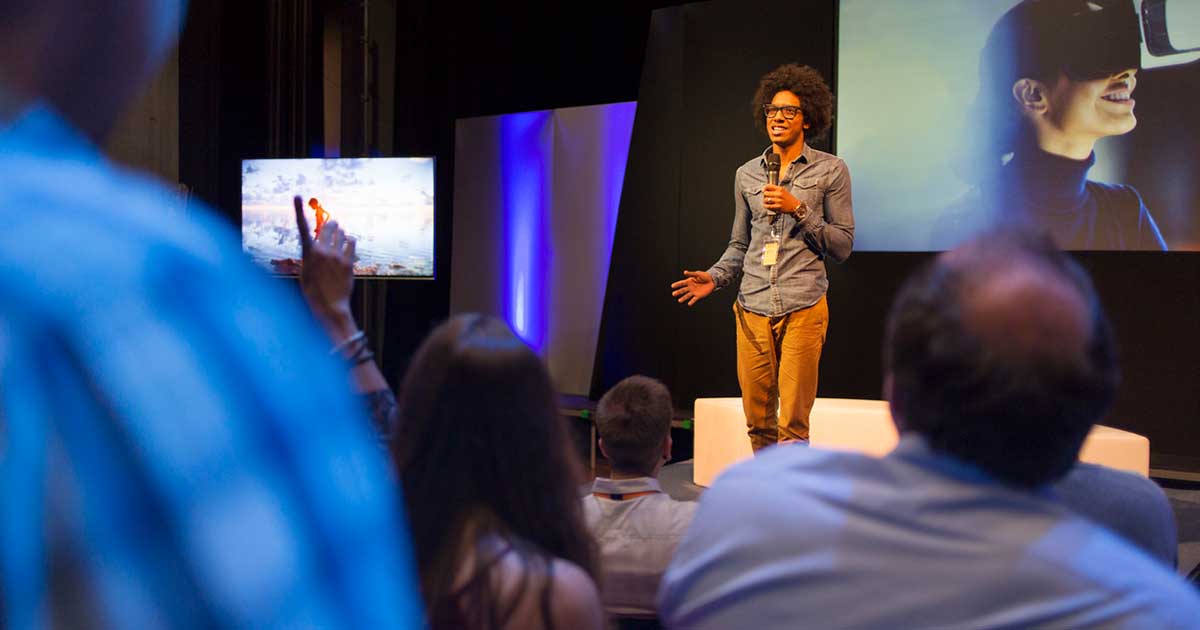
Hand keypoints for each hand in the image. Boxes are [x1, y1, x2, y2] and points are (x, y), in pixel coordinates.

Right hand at [294, 195, 356, 335]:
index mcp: (308, 253)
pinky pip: (351, 242)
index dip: (298, 210)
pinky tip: (347, 246)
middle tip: (332, 226)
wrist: (329, 306)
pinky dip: (349, 241)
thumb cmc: (314, 291)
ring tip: (338, 242)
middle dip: (330, 225)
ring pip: (341, 233)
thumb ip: (311, 254)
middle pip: (328, 226)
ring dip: (340, 234)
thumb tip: (318, 242)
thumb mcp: (305, 271)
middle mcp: (322, 251)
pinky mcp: (348, 262)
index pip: (302, 227)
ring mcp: (337, 256)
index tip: (297, 196)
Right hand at [670, 270, 714, 305]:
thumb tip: (684, 272)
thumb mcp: (698, 274)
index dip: (677, 284)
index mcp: (689, 281)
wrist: (712, 281)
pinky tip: (689, 304)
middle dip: (678, 292)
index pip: (682, 283)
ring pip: (687, 296)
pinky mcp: (698, 296)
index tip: (672, 286)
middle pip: (683, 290)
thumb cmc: (704, 276)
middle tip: (673, 294)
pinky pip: (694, 299)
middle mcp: (690, 287)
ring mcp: (694, 292)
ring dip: (683, 298)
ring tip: (679, 301)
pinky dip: (691, 302)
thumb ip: (691, 274)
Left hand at [763, 184, 804, 214]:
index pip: (768, 186)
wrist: (795, 205)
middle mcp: (779, 194)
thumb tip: (765, 189)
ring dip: (765, 201)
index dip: (764, 188)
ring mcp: (778, 200)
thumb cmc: (788, 198)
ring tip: (766, 201)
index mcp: (780, 189)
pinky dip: (765, 206)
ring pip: (765, 200)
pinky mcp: (778, 207)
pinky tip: (767, 205)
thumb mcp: (783, 190)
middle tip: (766, 196)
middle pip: (765, 193)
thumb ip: (775, 189)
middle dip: (764, 195)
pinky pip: (767, 206)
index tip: (764, 190)